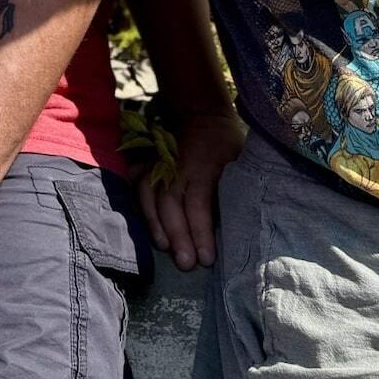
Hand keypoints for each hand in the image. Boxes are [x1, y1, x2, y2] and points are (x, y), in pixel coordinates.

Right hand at [139, 111, 244, 270]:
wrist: (201, 115)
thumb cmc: (226, 143)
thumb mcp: (239, 160)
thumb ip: (235, 188)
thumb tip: (240, 225)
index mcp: (203, 165)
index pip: (198, 202)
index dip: (200, 231)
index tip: (206, 258)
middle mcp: (176, 166)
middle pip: (171, 204)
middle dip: (177, 236)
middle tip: (185, 264)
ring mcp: (158, 164)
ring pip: (150, 197)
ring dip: (156, 225)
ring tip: (165, 249)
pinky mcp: (147, 165)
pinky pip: (137, 187)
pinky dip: (139, 207)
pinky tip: (144, 227)